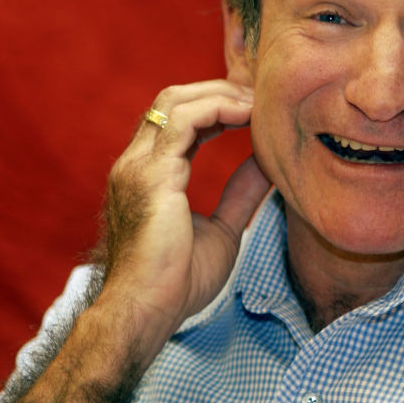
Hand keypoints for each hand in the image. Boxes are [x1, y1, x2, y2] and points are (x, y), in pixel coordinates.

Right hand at [99, 79, 269, 348]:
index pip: (177, 118)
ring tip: (258, 102)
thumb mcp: (223, 228)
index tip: (254, 108)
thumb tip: (267, 164)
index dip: (216, 104)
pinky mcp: (151, 175)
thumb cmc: (177, 282)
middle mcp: (136, 163)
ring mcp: (138, 166)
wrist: (147, 313)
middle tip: (261, 96)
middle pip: (173, 99)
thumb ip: (241, 193)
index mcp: (147, 174)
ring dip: (221, 94)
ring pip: (175, 101)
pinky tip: (248, 115)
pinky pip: (184, 122)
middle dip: (219, 89)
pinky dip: (218, 108)